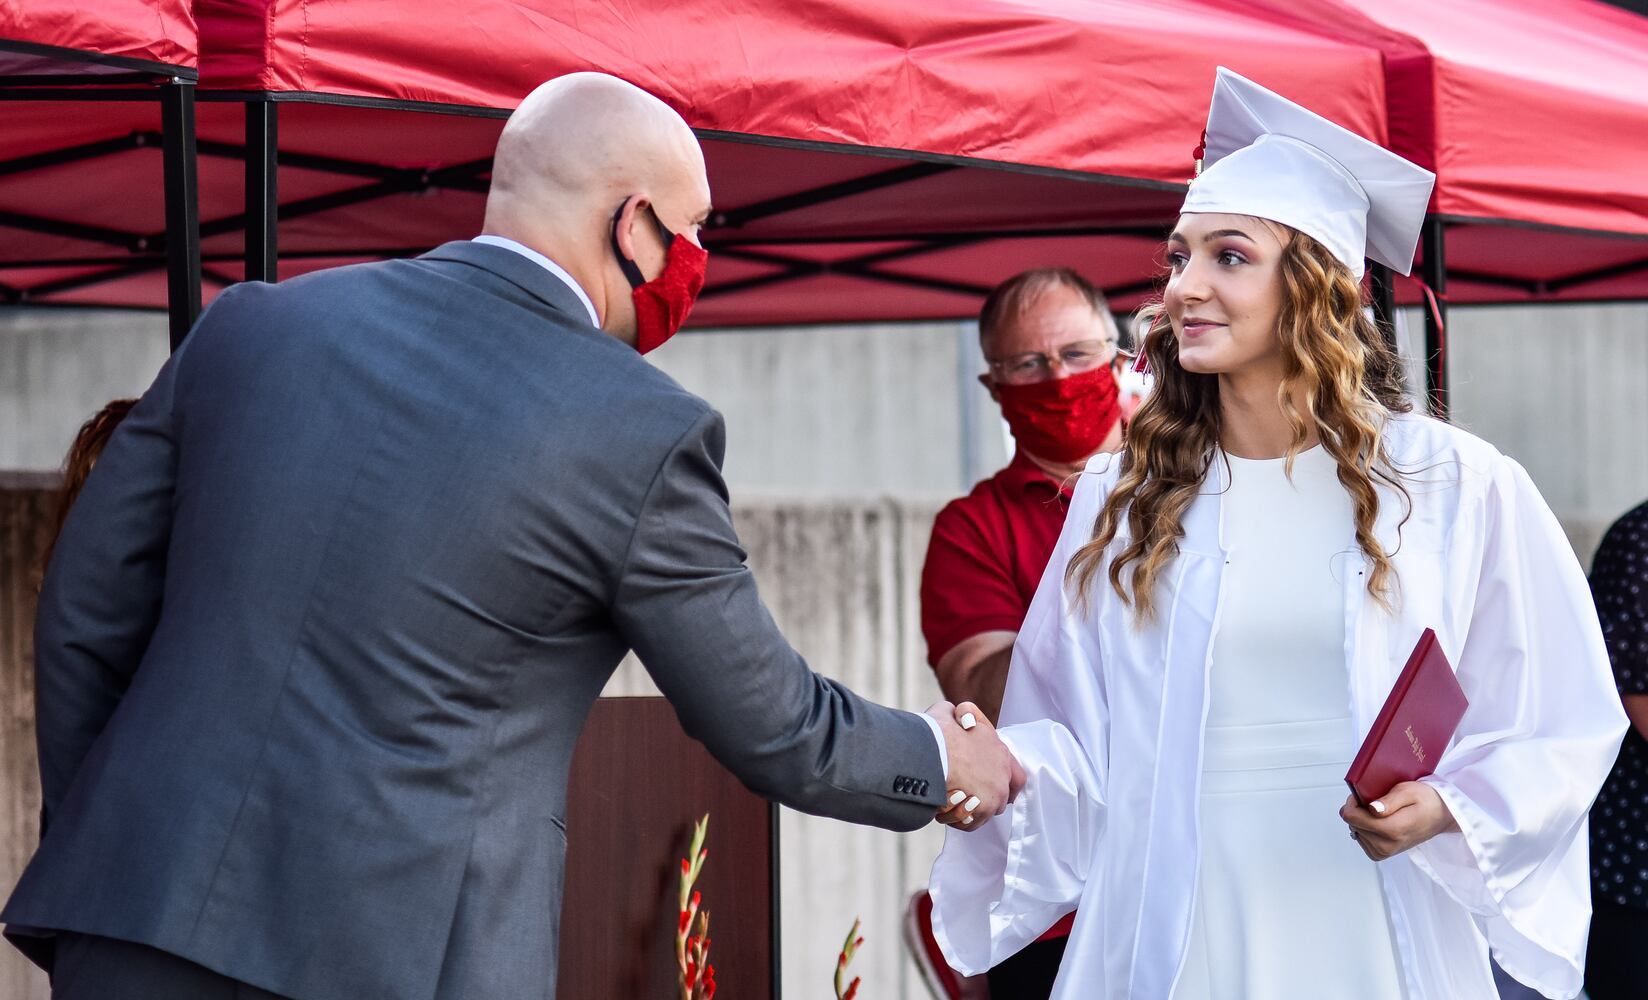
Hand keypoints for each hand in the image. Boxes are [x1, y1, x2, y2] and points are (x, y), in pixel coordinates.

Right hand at [925, 700, 1024, 830]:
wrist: (928, 754)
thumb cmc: (936, 732)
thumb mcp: (950, 713)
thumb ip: (961, 715)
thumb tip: (962, 718)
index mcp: (999, 752)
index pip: (1016, 776)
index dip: (1007, 784)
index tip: (994, 788)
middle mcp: (1002, 775)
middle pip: (1000, 798)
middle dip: (984, 799)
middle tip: (965, 797)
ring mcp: (994, 794)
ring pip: (984, 811)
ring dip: (968, 810)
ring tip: (947, 803)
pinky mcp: (981, 810)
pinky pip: (971, 823)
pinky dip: (958, 820)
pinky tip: (944, 810)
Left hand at [1340, 781, 1459, 860]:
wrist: (1441, 816)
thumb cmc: (1426, 801)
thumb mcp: (1408, 791)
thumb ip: (1389, 800)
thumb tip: (1372, 809)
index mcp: (1393, 829)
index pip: (1351, 817)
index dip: (1352, 803)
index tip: (1361, 796)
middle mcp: (1387, 845)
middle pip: (1353, 824)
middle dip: (1358, 810)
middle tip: (1375, 802)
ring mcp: (1385, 852)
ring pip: (1356, 832)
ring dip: (1362, 820)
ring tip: (1381, 813)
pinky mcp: (1382, 854)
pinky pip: (1362, 840)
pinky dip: (1365, 829)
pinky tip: (1377, 823)